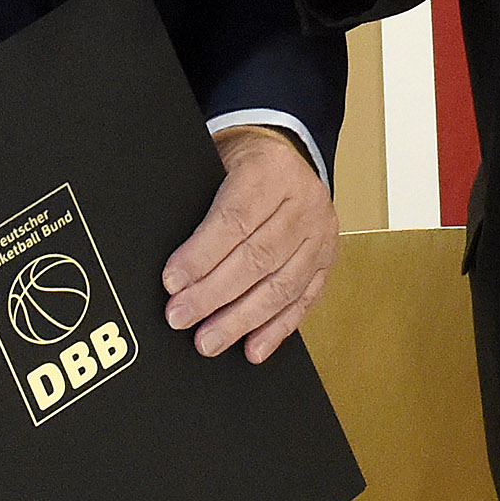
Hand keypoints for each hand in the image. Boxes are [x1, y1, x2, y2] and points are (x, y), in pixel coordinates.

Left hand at [162, 125, 337, 360]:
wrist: (284, 152)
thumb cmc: (238, 163)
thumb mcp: (215, 164)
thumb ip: (198, 206)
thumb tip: (172, 267)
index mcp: (270, 170)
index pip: (234, 219)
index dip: (201, 255)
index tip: (172, 282)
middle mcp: (304, 201)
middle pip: (258, 257)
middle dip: (214, 294)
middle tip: (181, 317)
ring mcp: (321, 233)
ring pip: (282, 285)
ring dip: (242, 319)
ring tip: (209, 341)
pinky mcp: (327, 260)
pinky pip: (304, 300)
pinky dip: (277, 329)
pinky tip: (253, 348)